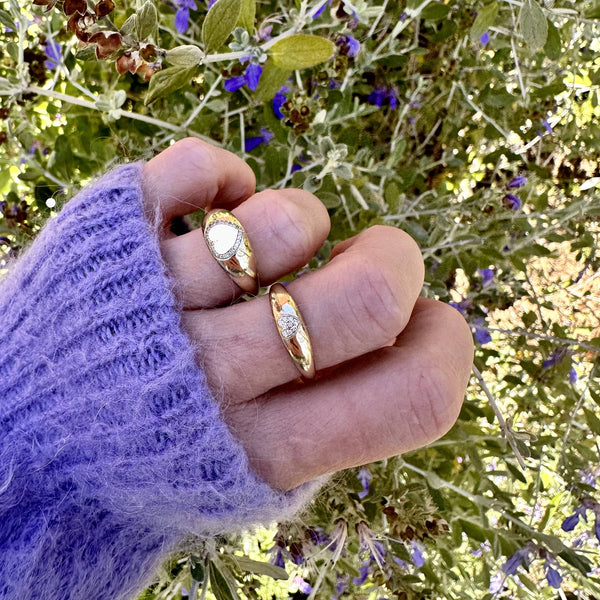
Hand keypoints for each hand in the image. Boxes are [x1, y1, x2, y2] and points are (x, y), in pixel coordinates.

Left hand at [142, 138, 473, 490]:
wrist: (51, 432)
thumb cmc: (175, 440)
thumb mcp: (264, 466)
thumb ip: (344, 408)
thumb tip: (414, 316)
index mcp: (271, 452)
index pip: (416, 396)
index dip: (445, 344)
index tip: (419, 319)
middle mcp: (214, 383)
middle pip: (369, 296)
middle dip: (393, 258)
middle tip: (359, 260)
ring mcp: (156, 305)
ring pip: (283, 222)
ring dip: (296, 223)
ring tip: (264, 254)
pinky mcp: (109, 240)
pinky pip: (199, 167)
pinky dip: (223, 176)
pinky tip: (215, 213)